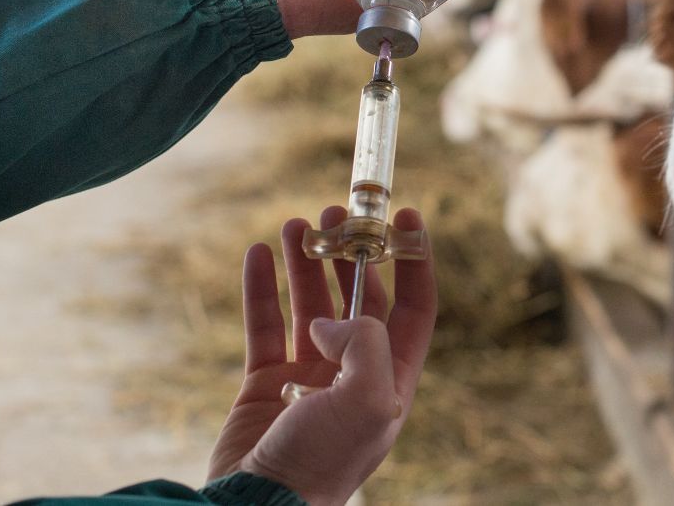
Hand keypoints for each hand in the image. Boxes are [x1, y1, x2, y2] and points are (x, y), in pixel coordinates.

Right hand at [207, 207, 437, 505]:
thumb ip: (365, 343)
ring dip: (306, 262)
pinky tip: (259, 254)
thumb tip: (328, 318)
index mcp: (391, 382)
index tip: (405, 215)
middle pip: (360, 300)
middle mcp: (354, 376)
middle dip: (352, 253)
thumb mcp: (368, 398)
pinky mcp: (264, 385)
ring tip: (297, 223)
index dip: (414, 260)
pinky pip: (263, 325)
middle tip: (338, 212)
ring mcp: (308, 379)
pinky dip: (260, 288)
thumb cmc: (323, 462)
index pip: (414, 309)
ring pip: (310, 305)